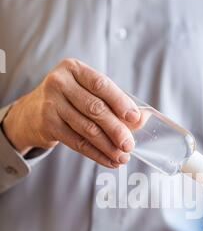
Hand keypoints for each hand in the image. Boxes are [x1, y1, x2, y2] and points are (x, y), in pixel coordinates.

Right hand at [3, 58, 140, 166]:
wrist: (32, 113)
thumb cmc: (70, 100)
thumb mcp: (89, 93)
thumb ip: (115, 103)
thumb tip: (143, 119)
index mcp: (74, 69)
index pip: (101, 85)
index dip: (120, 102)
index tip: (135, 118)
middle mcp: (60, 83)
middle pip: (95, 109)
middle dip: (116, 129)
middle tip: (130, 145)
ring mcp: (51, 104)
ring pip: (87, 129)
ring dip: (108, 146)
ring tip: (122, 157)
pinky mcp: (48, 125)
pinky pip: (77, 143)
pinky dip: (96, 154)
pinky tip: (109, 161)